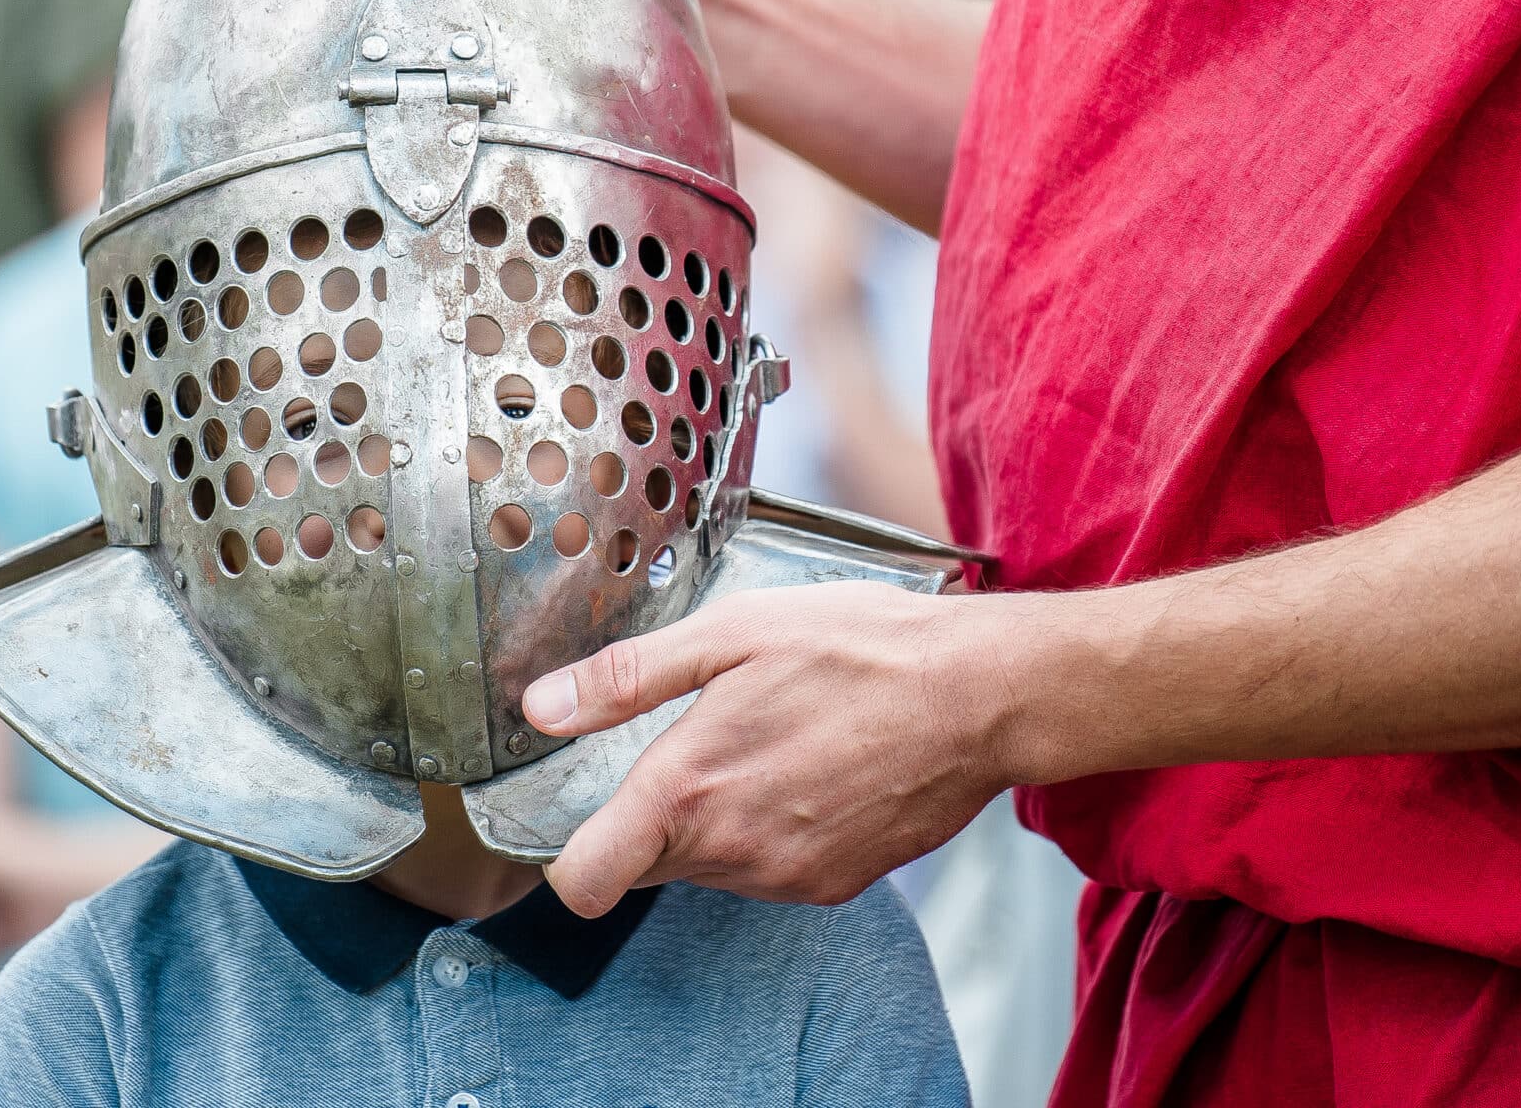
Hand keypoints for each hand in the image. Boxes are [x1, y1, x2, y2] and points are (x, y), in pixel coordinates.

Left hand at [520, 582, 1027, 915]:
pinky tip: (814, 770)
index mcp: (689, 788)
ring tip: (773, 742)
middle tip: (704, 740)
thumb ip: (626, 679)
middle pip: (650, 864)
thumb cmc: (859, 648)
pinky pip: (772, 871)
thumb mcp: (730, 634)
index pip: (586, 882)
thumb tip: (541, 708)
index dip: (569, 860)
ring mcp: (787, 878)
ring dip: (720, 819)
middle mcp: (733, 851)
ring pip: (712, 866)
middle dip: (657, 814)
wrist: (979, 694)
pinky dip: (776, 831)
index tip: (580, 821)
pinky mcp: (835, 886)